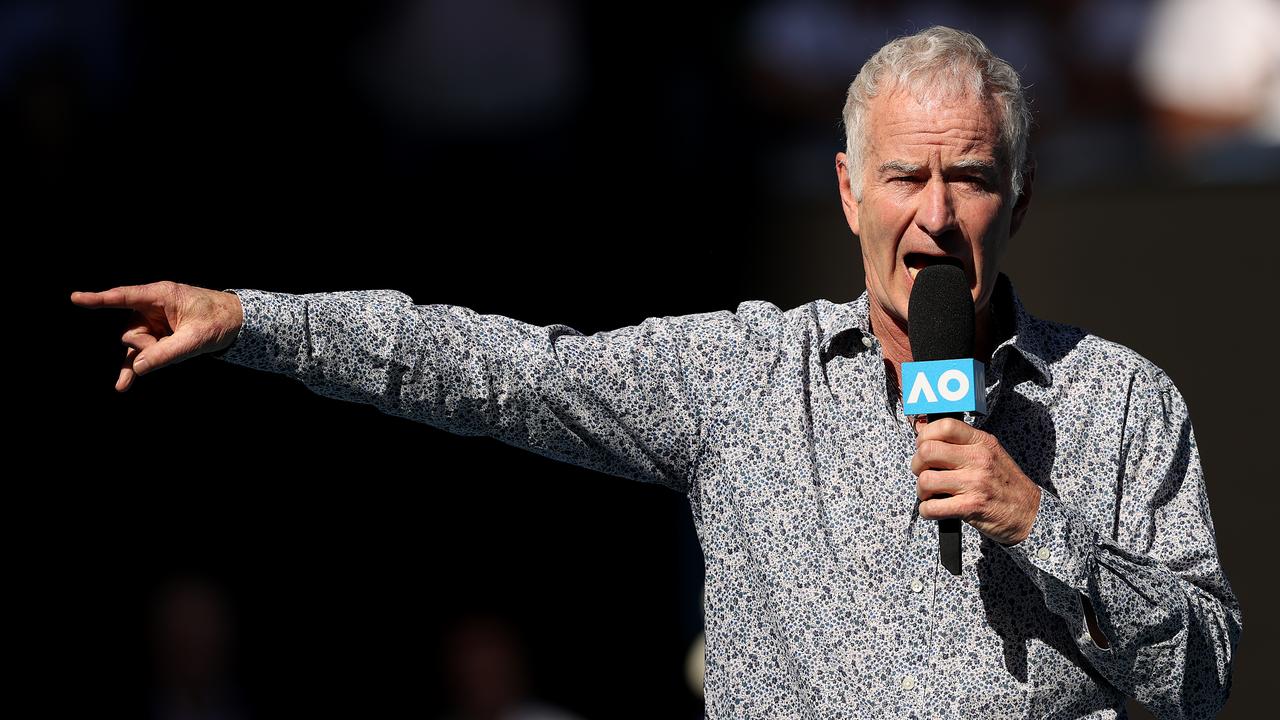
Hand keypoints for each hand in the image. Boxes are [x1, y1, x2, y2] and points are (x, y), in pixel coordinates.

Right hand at [70, 280, 243, 392]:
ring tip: (174, 355)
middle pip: (131, 332)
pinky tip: (123, 386)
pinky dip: (134, 369)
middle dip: (145, 346)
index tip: (76, 298)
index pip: (124, 297)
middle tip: (174, 345)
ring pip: (136, 346)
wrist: (236, 323)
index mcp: (161, 295)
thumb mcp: (196, 338)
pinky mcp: (158, 338)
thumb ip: (167, 353)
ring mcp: (153, 323)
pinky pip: (140, 355)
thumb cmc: (219, 320)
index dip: (99, 299)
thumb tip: (138, 367)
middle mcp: (152, 308)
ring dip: (149, 357)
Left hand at [910, 417, 1040, 544]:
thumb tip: (922, 428)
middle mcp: (978, 459)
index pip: (945, 425)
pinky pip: (932, 507)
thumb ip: (961, 443)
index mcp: (982, 442)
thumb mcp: (990, 454)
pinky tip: (934, 509)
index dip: (925, 435)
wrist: (1030, 513)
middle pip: (927, 451)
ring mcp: (974, 483)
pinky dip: (926, 510)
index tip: (923, 446)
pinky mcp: (970, 507)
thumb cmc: (1004, 483)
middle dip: (917, 464)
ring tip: (931, 493)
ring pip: (926, 480)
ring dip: (921, 490)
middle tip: (923, 472)